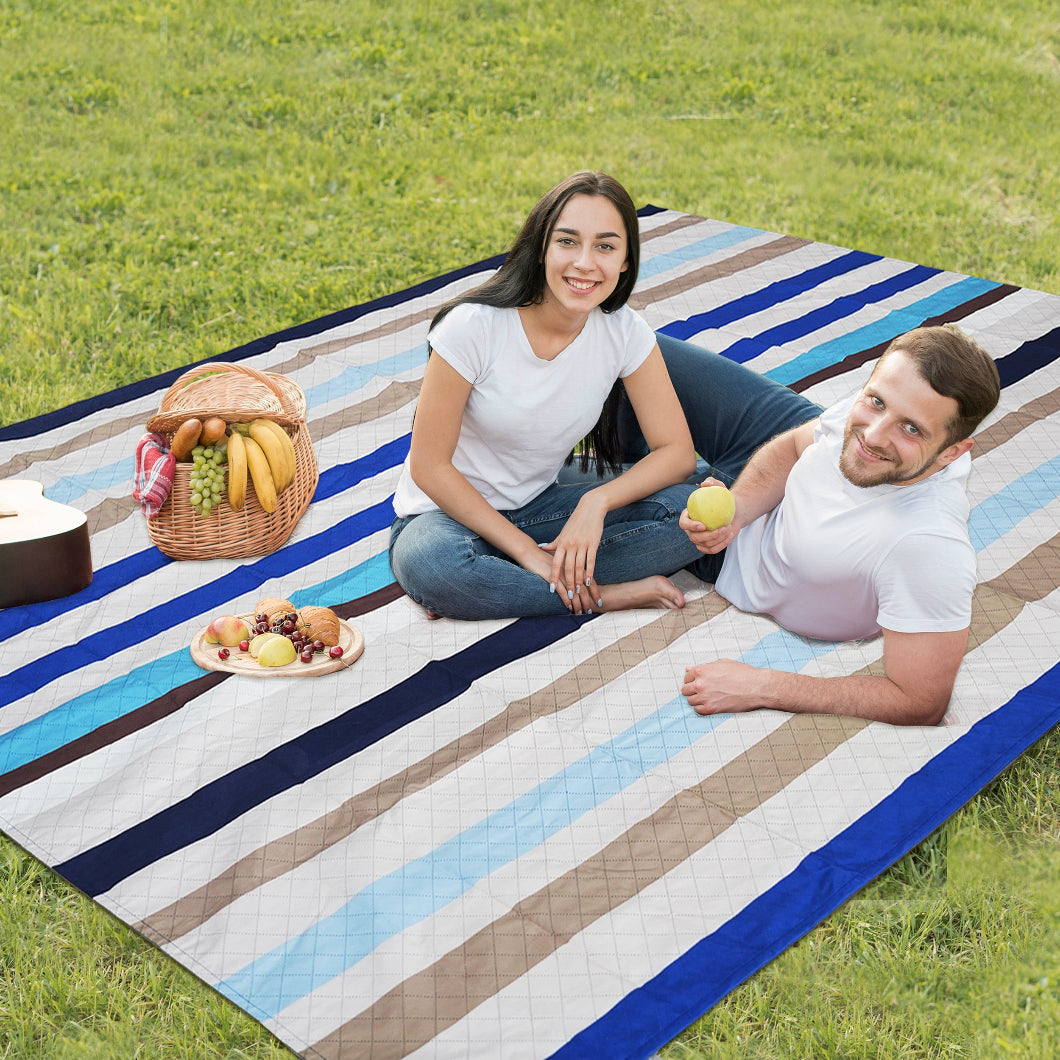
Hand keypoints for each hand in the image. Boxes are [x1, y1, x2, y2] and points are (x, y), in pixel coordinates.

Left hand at [539, 495, 606, 613]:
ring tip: (579, 592)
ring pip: (579, 566)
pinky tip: (590, 581)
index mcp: (562, 543)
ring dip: (579, 581)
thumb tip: (542, 548)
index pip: (556, 563)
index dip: (554, 576)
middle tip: (569, 597)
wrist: (590, 508)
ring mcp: (582, 544)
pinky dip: (590, 572)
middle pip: (568, 568)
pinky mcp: (593, 544)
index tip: (552, 588)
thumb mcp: (563, 532)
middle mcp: (570, 545)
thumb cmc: (576, 521)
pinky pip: (591, 561)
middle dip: (568, 583)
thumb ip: (554, 543)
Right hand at [680, 476, 739, 553]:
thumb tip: (704, 484)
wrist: (733, 511)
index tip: (702, 525)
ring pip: (704, 545)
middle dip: (706, 536)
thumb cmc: (723, 498)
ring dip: (717, 539)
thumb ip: (712, 483)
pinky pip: (712, 549)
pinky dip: (721, 544)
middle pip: (693, 538)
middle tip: (720, 530)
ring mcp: (700, 539)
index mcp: (688, 517)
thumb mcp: (719, 487)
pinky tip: (728, 535)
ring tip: (727, 528)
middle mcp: (691, 530)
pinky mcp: (708, 546)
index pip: (683, 523)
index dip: (690, 526)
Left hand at [681, 659, 764, 714]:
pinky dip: (702, 708)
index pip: (686, 677)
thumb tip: (689, 669)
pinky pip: (697, 710)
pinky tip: (711, 703)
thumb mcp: (723, 664)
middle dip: (692, 690)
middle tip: (702, 691)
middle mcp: (701, 683)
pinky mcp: (711, 709)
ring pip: (690, 701)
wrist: (757, 687)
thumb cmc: (743, 674)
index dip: (692, 680)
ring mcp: (705, 697)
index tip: (697, 682)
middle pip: (685, 690)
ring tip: (709, 697)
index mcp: (702, 670)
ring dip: (697, 699)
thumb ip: (705, 667)